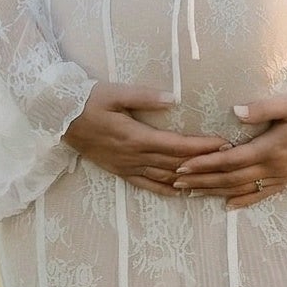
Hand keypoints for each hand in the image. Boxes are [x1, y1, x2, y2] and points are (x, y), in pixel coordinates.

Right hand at [61, 84, 225, 194]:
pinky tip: (181, 193)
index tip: (223, 144)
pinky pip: (147, 185)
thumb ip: (145, 96)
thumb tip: (174, 97)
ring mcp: (127, 166)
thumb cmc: (87, 101)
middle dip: (204, 163)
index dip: (201, 146)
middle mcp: (134, 156)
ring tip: (213, 181)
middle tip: (228, 162)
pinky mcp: (120, 171)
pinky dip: (166, 190)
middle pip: (176, 163)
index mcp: (135, 136)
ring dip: (190, 181)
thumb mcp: (114, 93)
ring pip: (165, 178)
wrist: (58, 120)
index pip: (176, 144)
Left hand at [172, 91, 286, 209]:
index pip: (230, 160)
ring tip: (192, 193)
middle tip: (176, 182)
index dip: (205, 164)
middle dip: (202, 181)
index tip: (182, 166)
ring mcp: (282, 175)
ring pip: (243, 189)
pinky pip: (262, 193)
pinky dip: (244, 200)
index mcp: (272, 148)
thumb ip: (262, 108)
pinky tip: (228, 205)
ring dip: (216, 192)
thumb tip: (234, 111)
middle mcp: (274, 166)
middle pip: (231, 178)